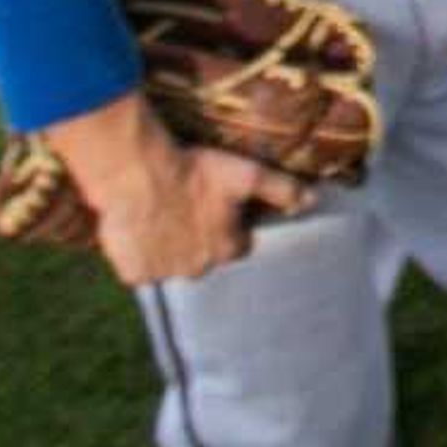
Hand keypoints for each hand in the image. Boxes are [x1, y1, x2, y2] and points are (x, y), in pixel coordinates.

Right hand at [80, 123, 309, 287]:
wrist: (136, 175)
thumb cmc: (194, 172)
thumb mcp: (246, 174)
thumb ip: (281, 190)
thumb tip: (312, 201)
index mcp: (226, 249)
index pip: (236, 244)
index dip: (228, 226)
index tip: (216, 208)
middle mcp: (198, 269)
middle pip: (203, 257)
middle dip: (198, 240)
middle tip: (184, 210)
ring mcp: (165, 274)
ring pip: (171, 265)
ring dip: (168, 248)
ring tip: (159, 217)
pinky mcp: (135, 274)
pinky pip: (140, 270)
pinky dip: (139, 255)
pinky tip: (138, 230)